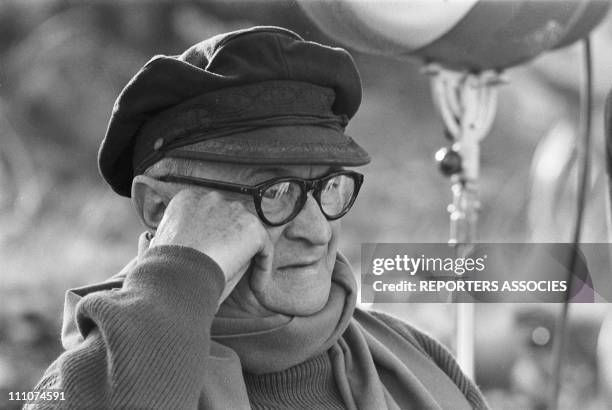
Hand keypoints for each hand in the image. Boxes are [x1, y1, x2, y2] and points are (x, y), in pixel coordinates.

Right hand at [150, 189, 272, 303]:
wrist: (176, 277)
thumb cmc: (163, 269)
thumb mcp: (157, 247)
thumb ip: (166, 237)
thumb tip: (159, 240)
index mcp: (186, 199)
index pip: (209, 213)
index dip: (212, 237)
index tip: (209, 257)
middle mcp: (211, 198)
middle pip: (230, 219)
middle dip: (232, 242)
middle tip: (228, 268)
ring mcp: (234, 210)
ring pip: (248, 233)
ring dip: (247, 254)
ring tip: (242, 280)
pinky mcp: (252, 227)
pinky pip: (265, 248)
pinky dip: (263, 267)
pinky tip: (256, 286)